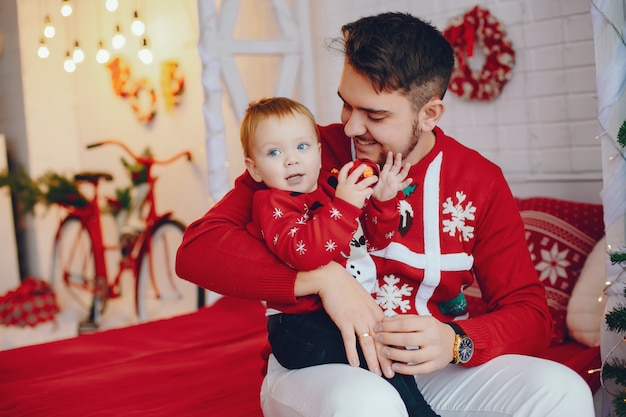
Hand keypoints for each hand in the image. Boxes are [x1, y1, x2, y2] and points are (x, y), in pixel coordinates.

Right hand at [295, 261, 389, 375]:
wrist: (333, 279)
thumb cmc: (347, 289)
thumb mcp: (365, 301)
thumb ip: (372, 314)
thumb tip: (377, 326)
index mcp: (376, 313)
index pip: (391, 335)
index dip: (396, 349)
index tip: (401, 361)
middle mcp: (370, 317)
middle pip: (381, 342)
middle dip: (387, 360)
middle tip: (392, 375)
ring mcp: (358, 319)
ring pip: (368, 344)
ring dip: (373, 361)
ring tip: (377, 374)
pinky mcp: (344, 320)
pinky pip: (349, 340)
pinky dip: (352, 353)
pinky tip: (354, 364)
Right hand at [334, 162, 377, 207]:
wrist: (344, 211)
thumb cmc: (343, 201)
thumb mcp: (340, 191)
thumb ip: (345, 184)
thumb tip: (351, 178)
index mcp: (341, 184)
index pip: (342, 172)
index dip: (347, 167)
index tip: (351, 163)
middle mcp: (347, 186)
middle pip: (354, 175)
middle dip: (360, 169)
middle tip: (365, 166)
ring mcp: (354, 191)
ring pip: (365, 182)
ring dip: (371, 179)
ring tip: (375, 178)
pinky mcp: (360, 196)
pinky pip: (368, 190)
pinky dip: (370, 189)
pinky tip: (371, 189)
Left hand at [372, 152, 411, 201]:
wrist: (377, 197)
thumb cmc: (376, 188)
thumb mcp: (374, 178)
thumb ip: (377, 172)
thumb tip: (376, 164)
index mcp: (385, 173)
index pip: (388, 164)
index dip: (389, 158)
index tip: (390, 152)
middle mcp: (391, 176)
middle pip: (396, 167)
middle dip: (398, 160)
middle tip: (399, 154)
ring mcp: (395, 181)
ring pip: (402, 174)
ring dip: (405, 169)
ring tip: (408, 164)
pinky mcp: (396, 188)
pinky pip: (402, 185)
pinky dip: (406, 183)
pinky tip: (410, 180)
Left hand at [374, 314, 455, 375]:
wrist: (453, 342)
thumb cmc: (432, 330)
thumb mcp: (421, 319)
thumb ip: (403, 319)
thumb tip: (384, 320)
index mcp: (428, 323)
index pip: (404, 324)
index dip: (388, 326)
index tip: (377, 328)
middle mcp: (432, 338)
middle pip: (407, 339)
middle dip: (389, 339)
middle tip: (378, 339)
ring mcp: (434, 353)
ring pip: (413, 356)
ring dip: (395, 355)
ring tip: (383, 352)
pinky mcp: (435, 365)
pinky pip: (419, 370)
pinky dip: (406, 369)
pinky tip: (395, 366)